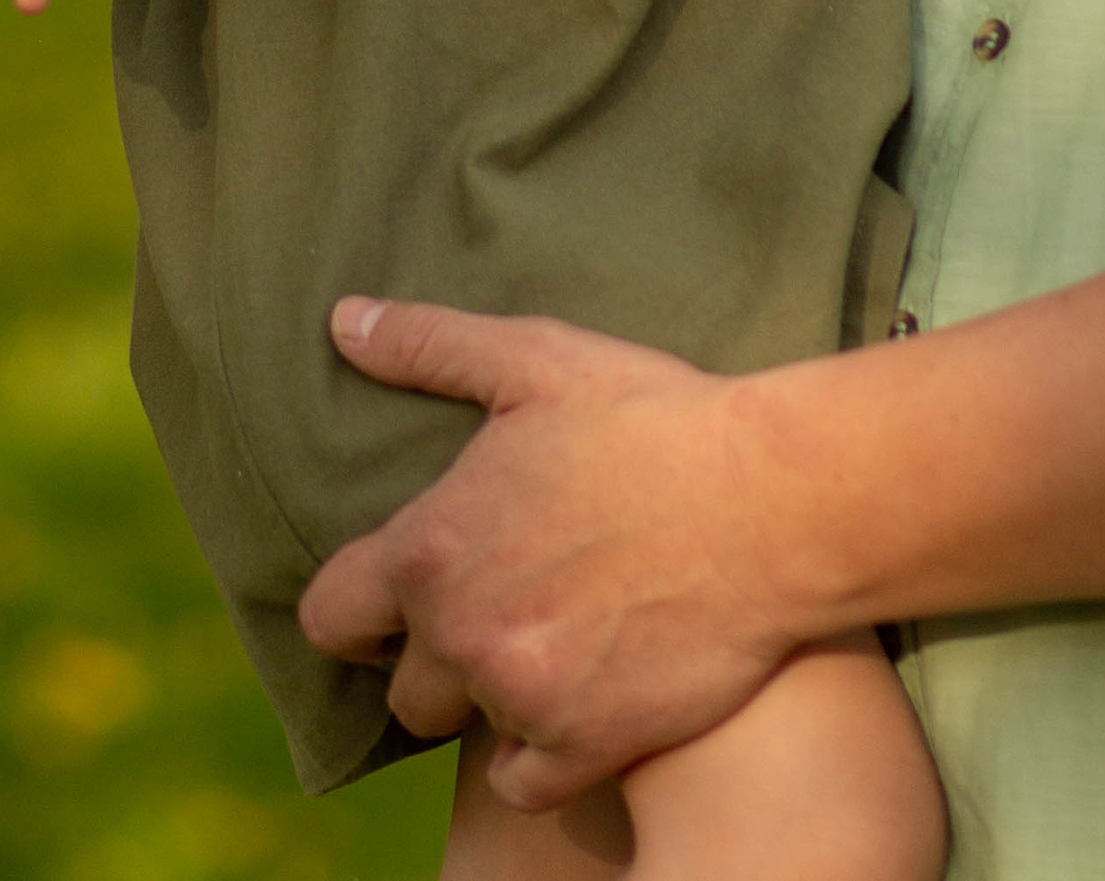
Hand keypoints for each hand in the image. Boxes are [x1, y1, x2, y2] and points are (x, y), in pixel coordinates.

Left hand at [298, 301, 806, 809]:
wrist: (773, 505)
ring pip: (464, 728)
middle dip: (438, 653)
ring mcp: (522, 699)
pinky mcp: (585, 746)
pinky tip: (577, 697)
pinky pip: (522, 784)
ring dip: (492, 694)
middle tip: (497, 609)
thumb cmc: (653, 421)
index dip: (358, 606)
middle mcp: (462, 635)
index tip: (393, 597)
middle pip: (404, 687)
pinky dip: (540, 752)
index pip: (331, 615)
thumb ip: (429, 346)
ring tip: (544, 643)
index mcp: (432, 548)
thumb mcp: (538, 360)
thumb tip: (343, 321)